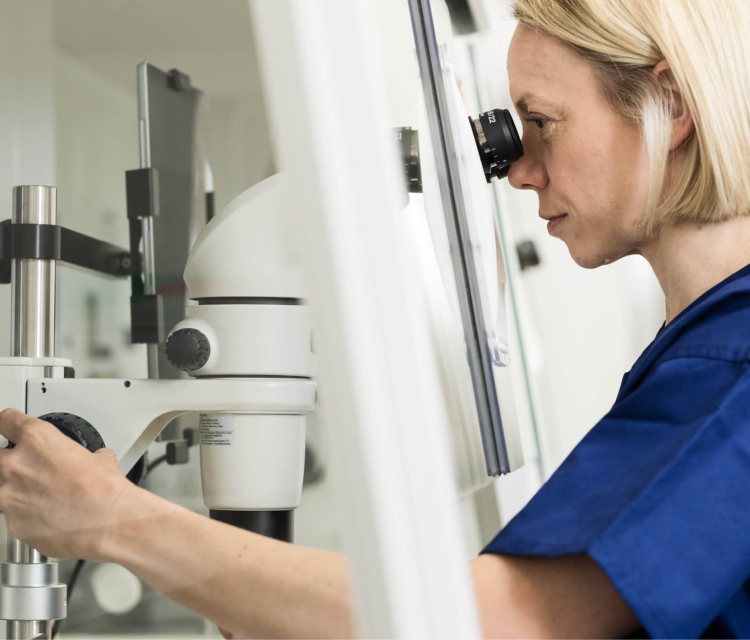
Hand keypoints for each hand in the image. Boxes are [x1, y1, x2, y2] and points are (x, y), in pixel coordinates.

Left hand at [0, 408, 135, 559]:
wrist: (106, 524)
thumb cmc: (104, 491)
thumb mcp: (101, 459)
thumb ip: (87, 456)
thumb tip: (94, 460)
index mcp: (37, 440)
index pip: (6, 420)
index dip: (8, 422)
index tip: (7, 426)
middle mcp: (16, 466)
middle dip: (9, 460)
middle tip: (27, 466)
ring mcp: (9, 496)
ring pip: (0, 488)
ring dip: (15, 489)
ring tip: (40, 494)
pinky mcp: (12, 524)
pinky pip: (12, 514)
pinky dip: (26, 514)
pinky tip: (47, 514)